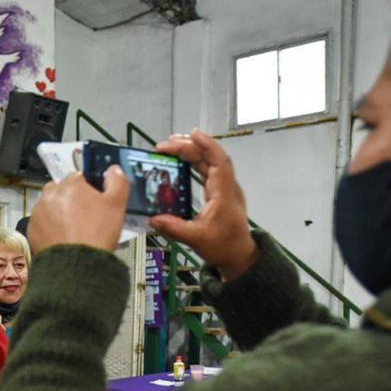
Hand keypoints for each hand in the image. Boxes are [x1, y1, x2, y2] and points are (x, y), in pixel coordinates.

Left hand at [28, 167, 128, 254]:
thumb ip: (117, 181)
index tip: (94, 202)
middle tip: (83, 216)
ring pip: (50, 206)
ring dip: (58, 212)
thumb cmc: (97, 234)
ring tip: (72, 229)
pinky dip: (49, 227)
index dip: (88, 189)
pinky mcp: (31, 229)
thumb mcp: (117, 205)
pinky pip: (42, 223)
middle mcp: (50, 194)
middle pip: (61, 190)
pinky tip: (62, 238)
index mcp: (71, 184)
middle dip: (70, 199)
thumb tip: (113, 170)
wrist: (77, 265)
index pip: (79, 177)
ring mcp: (38, 212)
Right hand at [149, 129, 258, 280]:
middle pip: (210, 158)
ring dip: (191, 152)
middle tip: (166, 144)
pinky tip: (181, 160)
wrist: (238, 256)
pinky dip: (194, 162)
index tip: (192, 134)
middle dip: (189, 147)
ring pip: (209, 162)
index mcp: (224, 193)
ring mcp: (223, 188)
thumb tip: (152, 218)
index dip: (207, 145)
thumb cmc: (223, 246)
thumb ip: (174, 228)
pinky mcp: (218, 193)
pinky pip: (207, 171)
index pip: (218, 161)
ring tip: (171, 146)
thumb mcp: (196, 239)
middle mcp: (226, 186)